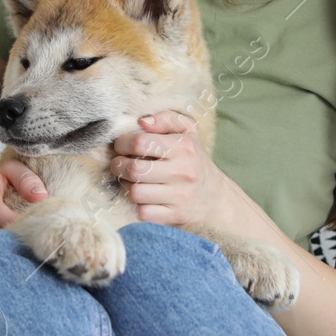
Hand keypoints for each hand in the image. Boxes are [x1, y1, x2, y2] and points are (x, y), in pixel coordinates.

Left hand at [110, 109, 230, 226]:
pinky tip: (143, 198)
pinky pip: (143, 212)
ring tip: (131, 180)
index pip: (140, 142)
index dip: (123, 143)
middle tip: (119, 163)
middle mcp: (183, 172)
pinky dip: (138, 205)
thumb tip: (142, 122)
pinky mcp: (175, 216)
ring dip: (126, 186)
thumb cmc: (194, 160)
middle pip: (134, 169)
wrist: (217, 199)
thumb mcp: (187, 132)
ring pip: (135, 192)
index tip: (121, 145)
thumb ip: (166, 119)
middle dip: (118, 165)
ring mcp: (180, 196)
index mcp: (184, 147)